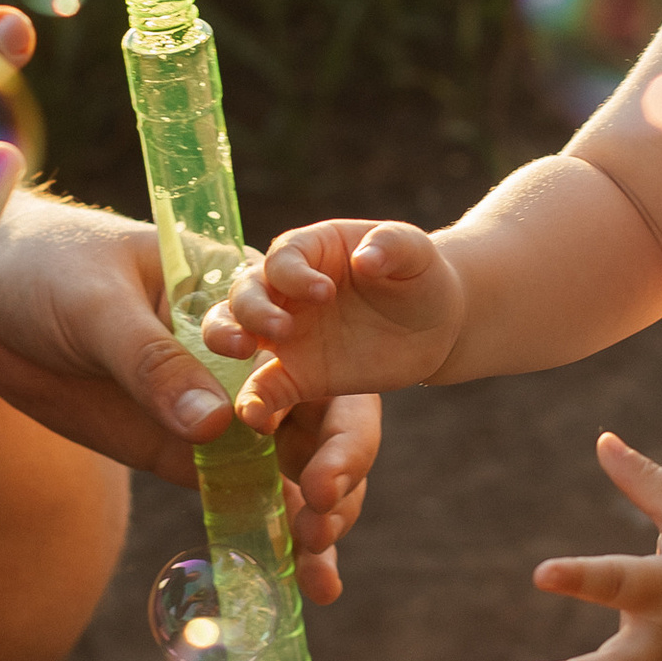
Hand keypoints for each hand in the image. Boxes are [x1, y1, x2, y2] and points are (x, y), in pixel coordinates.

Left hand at [0, 193, 379, 599]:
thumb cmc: (49, 269)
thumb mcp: (96, 303)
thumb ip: (151, 360)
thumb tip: (215, 426)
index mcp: (251, 297)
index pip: (320, 355)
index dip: (339, 416)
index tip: (326, 471)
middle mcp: (252, 355)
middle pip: (320, 421)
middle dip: (334, 479)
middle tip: (322, 529)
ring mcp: (220, 407)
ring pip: (285, 468)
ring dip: (310, 521)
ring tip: (319, 579)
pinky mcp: (182, 451)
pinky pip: (234, 496)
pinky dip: (262, 535)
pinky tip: (288, 580)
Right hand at [205, 219, 464, 432]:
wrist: (434, 325)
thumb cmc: (417, 275)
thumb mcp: (414, 251)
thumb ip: (391, 245)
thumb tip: (365, 258)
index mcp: (311, 250)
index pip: (284, 256)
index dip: (296, 274)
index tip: (326, 293)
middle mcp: (286, 290)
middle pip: (246, 292)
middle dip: (252, 309)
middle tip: (280, 329)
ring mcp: (286, 334)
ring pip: (235, 331)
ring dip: (227, 338)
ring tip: (242, 351)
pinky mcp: (296, 375)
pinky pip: (265, 387)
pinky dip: (252, 400)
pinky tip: (251, 414)